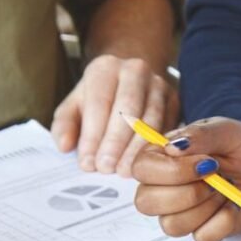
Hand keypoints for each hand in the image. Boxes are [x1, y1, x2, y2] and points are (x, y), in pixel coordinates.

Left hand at [51, 55, 179, 176]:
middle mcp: (135, 70)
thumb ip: (65, 125)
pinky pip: (168, 127)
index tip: (87, 163)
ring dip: (137, 149)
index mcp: (105, 68)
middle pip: (128, 108)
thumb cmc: (97, 99)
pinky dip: (156, 148)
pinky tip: (146, 166)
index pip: (99, 102)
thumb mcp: (74, 107)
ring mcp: (159, 84)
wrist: (128, 81)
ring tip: (125, 171)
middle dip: (116, 142)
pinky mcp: (175, 100)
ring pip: (151, 119)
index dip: (93, 135)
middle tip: (107, 169)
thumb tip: (65, 146)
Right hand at [130, 118, 240, 240]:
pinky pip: (201, 238)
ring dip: (206, 208)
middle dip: (188, 193)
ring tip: (223, 191)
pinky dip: (222, 223)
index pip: (141, 170)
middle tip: (214, 178)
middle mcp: (163, 187)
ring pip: (172, 225)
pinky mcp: (201, 230)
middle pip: (147, 203)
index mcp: (161, 157)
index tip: (206, 162)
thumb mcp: (227, 130)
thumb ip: (200, 135)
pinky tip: (231, 207)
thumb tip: (172, 146)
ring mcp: (180, 212)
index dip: (172, 171)